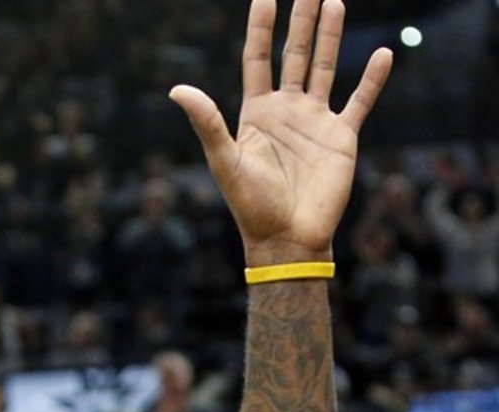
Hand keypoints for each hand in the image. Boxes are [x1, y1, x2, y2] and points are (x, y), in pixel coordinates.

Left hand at [170, 0, 391, 262]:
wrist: (287, 240)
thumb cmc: (251, 207)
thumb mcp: (225, 162)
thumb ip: (207, 123)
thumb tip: (177, 90)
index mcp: (256, 114)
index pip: (258, 59)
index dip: (261, 27)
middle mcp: (286, 111)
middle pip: (294, 54)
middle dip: (301, 20)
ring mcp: (315, 122)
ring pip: (324, 68)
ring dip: (330, 36)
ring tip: (333, 1)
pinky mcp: (341, 138)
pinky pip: (359, 101)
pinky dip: (372, 79)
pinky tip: (382, 54)